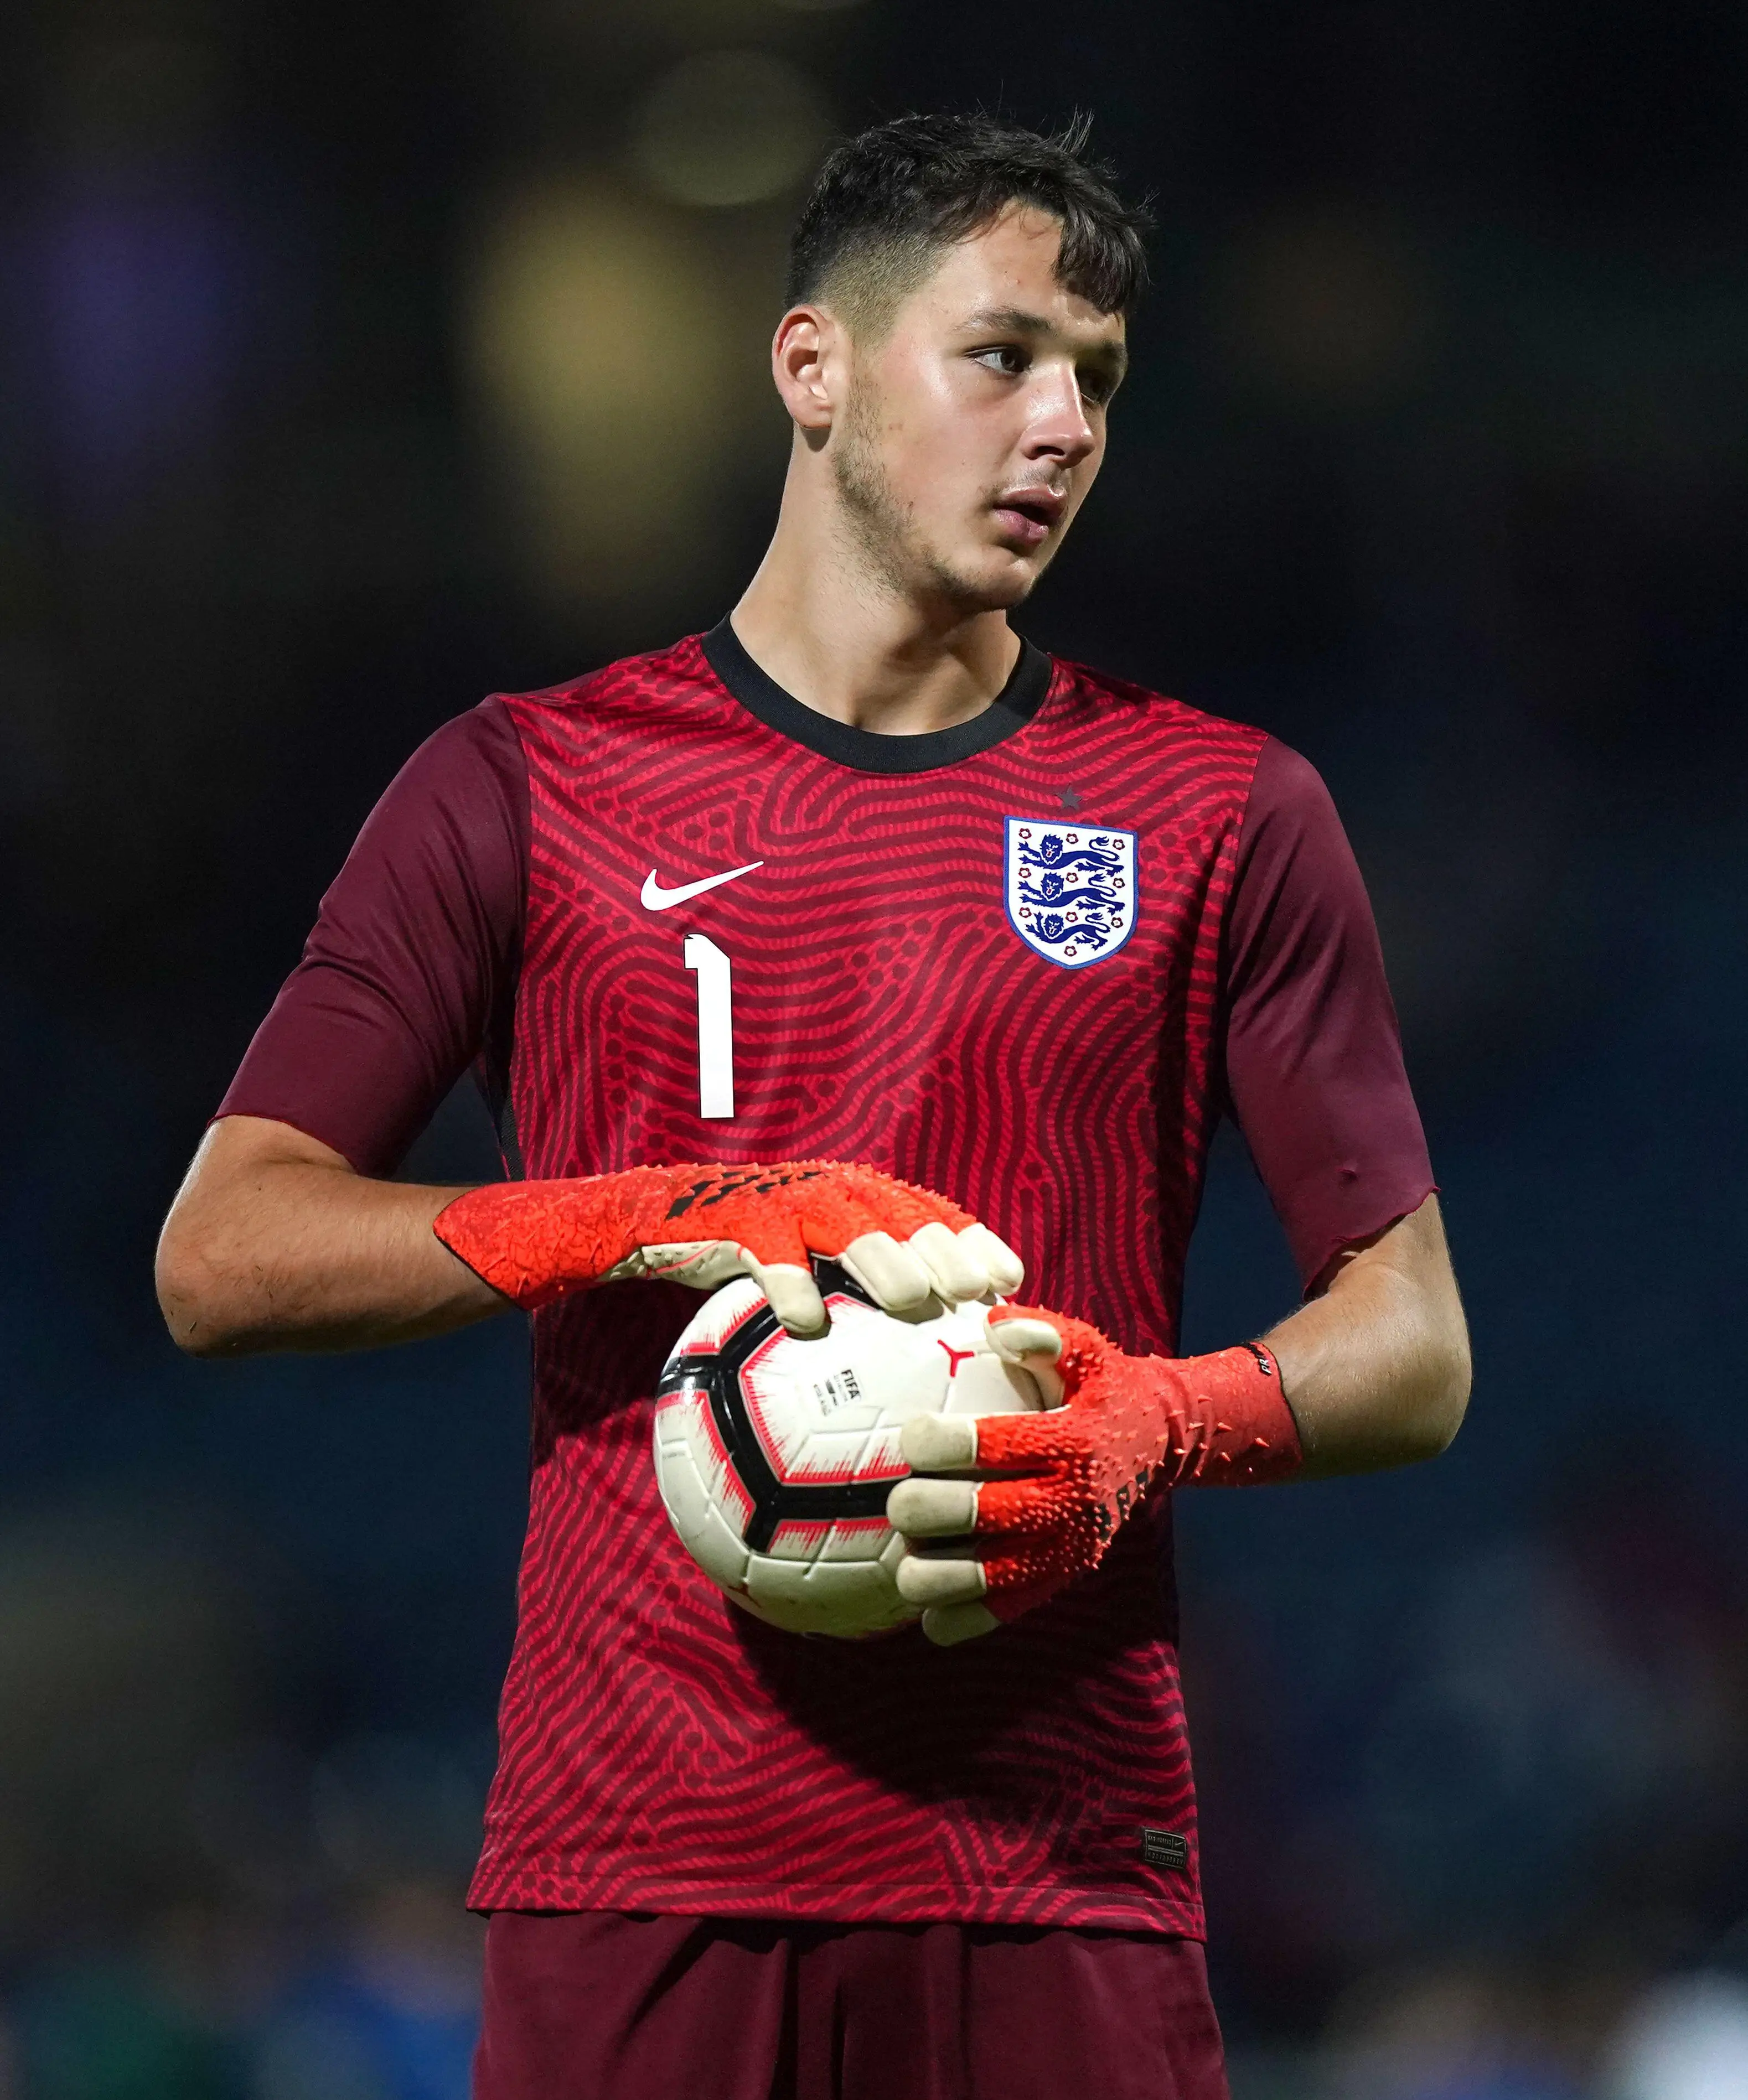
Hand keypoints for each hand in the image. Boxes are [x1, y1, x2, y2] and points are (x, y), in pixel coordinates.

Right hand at [434, 1160, 1023, 1333]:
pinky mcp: (716, 1216)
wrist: (613, 1227)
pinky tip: (808, 1321)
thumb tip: (895, 1372)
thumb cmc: (707, 1262)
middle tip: (979, 1292)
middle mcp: (808, 1187)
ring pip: (837, 1217)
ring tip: (916, 1302)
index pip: (918, 1207)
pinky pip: (758, 1248)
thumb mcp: (779, 1279)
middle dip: (942, 1244)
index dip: (969, 1236)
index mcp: (834, 1197)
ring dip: (880, 1255)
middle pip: (891, 1206)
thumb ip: (834, 1303)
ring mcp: (763, 1197)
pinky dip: (784, 1279)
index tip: (1014, 1281)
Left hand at [886, 1305, 1301, 1644]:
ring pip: (994, 1577)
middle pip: (988, 1514)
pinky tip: (928, 1618)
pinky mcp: (1062, 1577)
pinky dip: (966, 1621)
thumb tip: (994, 1325)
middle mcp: (1073, 1500)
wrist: (1159, 1443)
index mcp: (1074, 1440)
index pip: (1000, 1445)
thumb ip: (1044, 1334)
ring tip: (903, 1565)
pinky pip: (1009, 1610)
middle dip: (930, 1510)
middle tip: (898, 1501)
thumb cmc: (1103, 1388)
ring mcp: (1068, 1547)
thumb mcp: (1087, 1351)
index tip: (911, 1435)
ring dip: (939, 1576)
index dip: (946, 1443)